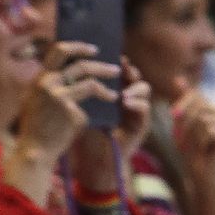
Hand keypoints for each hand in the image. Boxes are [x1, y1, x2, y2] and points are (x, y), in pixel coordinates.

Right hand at [16, 42, 118, 162]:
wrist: (36, 149)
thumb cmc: (38, 127)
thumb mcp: (36, 99)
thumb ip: (50, 84)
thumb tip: (72, 71)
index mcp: (40, 77)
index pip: (59, 50)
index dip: (79, 46)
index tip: (94, 49)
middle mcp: (48, 83)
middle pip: (80, 64)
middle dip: (101, 65)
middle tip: (117, 69)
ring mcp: (59, 96)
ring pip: (91, 82)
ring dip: (107, 86)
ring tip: (117, 94)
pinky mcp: (70, 111)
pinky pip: (90, 106)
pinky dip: (99, 106)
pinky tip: (107, 112)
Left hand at [70, 61, 151, 189]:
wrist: (93, 159)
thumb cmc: (84, 132)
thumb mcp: (81, 104)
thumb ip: (81, 86)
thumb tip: (70, 62)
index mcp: (113, 90)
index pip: (118, 70)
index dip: (116, 61)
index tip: (108, 55)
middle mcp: (128, 97)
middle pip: (134, 75)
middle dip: (129, 69)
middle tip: (121, 66)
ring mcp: (136, 110)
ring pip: (144, 88)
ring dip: (134, 86)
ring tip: (123, 91)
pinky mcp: (142, 124)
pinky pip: (145, 107)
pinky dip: (137, 103)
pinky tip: (126, 102)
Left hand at [171, 90, 214, 180]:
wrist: (201, 174)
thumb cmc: (190, 150)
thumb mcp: (180, 123)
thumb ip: (180, 101)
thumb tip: (178, 78)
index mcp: (211, 109)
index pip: (196, 94)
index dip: (182, 103)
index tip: (172, 115)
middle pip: (199, 106)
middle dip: (185, 121)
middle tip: (179, 138)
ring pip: (202, 118)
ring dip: (191, 134)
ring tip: (190, 146)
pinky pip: (209, 130)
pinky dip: (200, 142)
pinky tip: (202, 151)